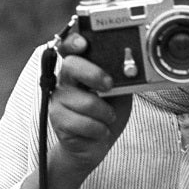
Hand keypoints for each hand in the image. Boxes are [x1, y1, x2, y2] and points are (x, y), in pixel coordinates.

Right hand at [50, 33, 133, 173]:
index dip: (73, 42)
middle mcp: (65, 82)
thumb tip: (131, 67)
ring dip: (105, 114)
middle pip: (71, 66)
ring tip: (107, 118)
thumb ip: (120, 78)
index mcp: (79, 70)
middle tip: (109, 85)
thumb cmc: (106, 115)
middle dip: (94, 74)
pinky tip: (99, 131)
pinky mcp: (58, 121)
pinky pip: (84, 123)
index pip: (69, 48)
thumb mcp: (119, 93)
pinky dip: (99, 130)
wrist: (95, 146)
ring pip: (85, 102)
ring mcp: (58, 101)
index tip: (84, 43)